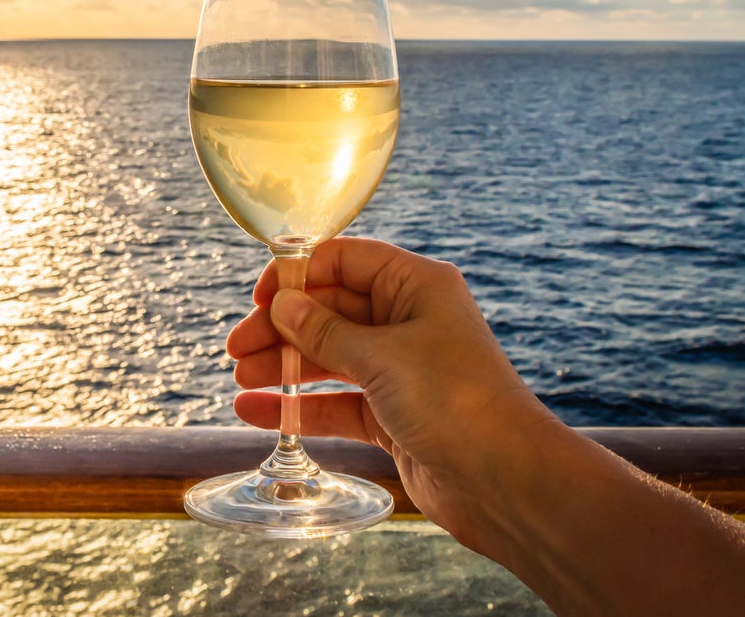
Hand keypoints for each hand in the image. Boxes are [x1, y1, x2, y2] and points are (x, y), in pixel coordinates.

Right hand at [226, 237, 561, 552]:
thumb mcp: (382, 356)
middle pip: (330, 311)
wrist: (506, 482)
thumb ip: (325, 331)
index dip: (299, 275)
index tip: (260, 298)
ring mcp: (400, 370)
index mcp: (416, 287)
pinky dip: (297, 405)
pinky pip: (334, 402)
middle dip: (282, 327)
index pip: (345, 262)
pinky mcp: (392, 416)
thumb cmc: (456, 402)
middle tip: (238, 348)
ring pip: (328, 357)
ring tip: (240, 377)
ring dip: (283, 365)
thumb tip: (282, 305)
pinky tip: (255, 410)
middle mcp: (408, 322)